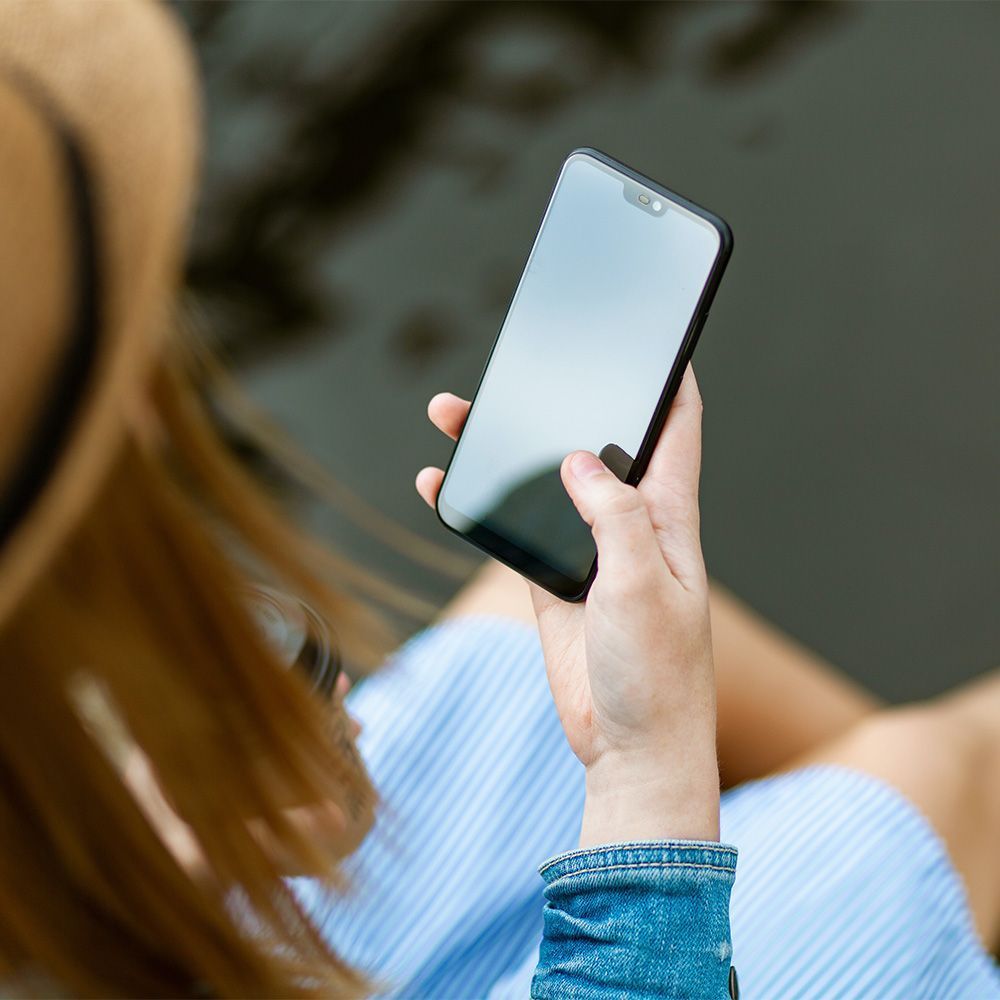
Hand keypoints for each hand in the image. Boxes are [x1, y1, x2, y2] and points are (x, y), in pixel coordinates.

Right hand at [417, 368, 719, 844]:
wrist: (629, 747)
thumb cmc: (658, 674)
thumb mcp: (644, 586)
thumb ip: (615, 518)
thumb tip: (579, 458)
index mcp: (666, 517)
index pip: (676, 429)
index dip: (669, 379)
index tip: (654, 336)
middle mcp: (628, 524)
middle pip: (590, 442)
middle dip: (561, 399)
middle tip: (523, 363)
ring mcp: (585, 551)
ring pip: (541, 481)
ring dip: (503, 448)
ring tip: (455, 413)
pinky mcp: (551, 581)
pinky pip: (509, 529)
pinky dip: (476, 505)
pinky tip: (440, 483)